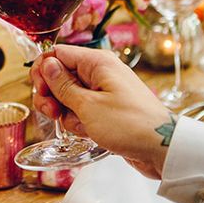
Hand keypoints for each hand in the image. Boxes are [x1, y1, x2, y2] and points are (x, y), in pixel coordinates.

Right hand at [30, 45, 172, 178]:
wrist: (164, 149)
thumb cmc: (131, 125)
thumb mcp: (88, 106)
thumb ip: (63, 85)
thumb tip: (46, 64)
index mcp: (97, 62)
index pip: (58, 53)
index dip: (44, 71)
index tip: (40, 90)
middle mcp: (100, 72)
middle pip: (61, 75)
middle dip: (52, 95)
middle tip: (52, 113)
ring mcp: (103, 91)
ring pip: (69, 95)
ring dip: (66, 112)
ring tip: (78, 125)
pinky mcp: (106, 108)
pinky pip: (82, 109)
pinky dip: (79, 121)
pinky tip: (88, 132)